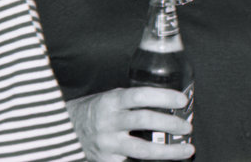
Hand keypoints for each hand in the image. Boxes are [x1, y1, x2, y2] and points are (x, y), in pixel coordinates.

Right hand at [65, 87, 194, 161]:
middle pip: (144, 121)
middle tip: (187, 127)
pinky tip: (166, 160)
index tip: (182, 100)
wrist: (64, 130)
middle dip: (170, 124)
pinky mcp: (105, 161)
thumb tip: (168, 103)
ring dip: (168, 151)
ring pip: (142, 149)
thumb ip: (133, 101)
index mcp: (111, 101)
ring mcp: (106, 144)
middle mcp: (108, 122)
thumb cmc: (95, 111)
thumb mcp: (111, 98)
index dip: (163, 97)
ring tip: (187, 150)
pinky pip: (132, 161)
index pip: (140, 96)